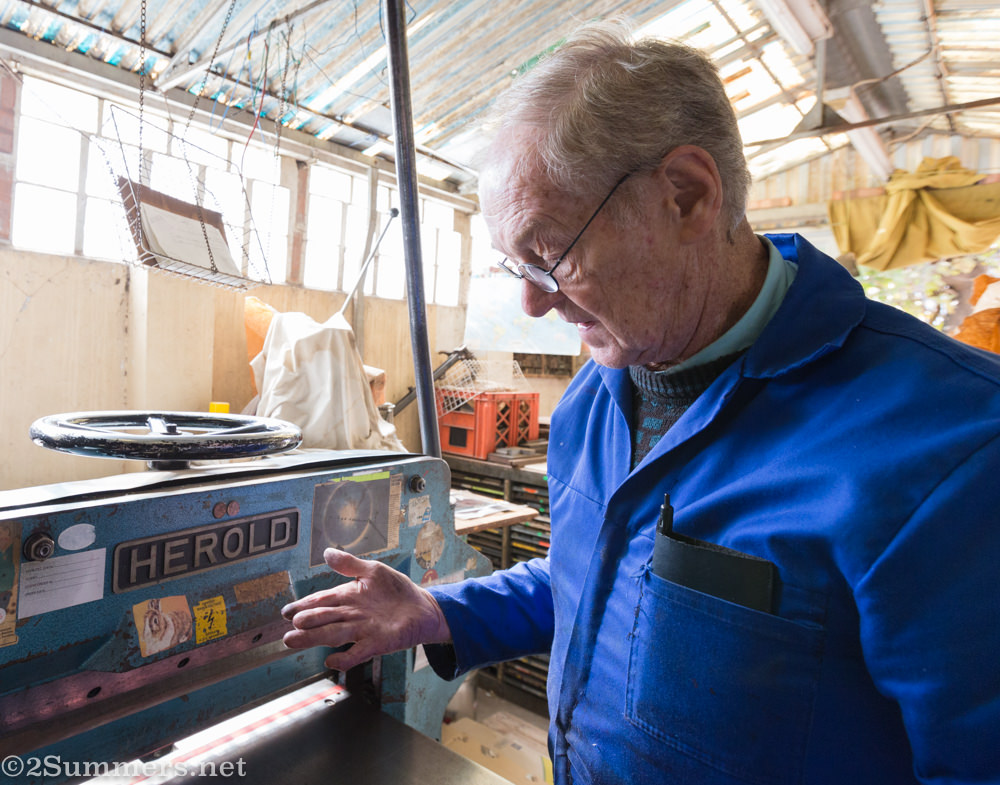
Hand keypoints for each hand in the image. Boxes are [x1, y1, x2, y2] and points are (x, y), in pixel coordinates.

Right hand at [281, 548, 451, 670]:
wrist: (423, 608)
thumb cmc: (397, 590)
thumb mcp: (374, 571)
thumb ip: (350, 564)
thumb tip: (326, 553)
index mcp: (347, 596)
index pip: (321, 600)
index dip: (303, 605)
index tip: (286, 612)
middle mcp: (351, 615)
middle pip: (323, 618)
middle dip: (305, 623)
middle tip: (289, 627)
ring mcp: (362, 630)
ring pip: (334, 634)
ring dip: (314, 639)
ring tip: (293, 640)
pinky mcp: (377, 643)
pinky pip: (357, 653)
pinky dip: (344, 659)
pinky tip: (331, 661)